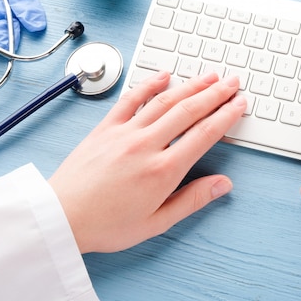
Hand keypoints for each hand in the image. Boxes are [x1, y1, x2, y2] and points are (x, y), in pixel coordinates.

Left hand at [48, 72, 246, 253]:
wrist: (61, 217)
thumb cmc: (106, 225)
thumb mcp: (156, 222)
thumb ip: (192, 200)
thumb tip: (222, 185)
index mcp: (163, 170)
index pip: (204, 133)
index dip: (226, 116)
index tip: (239, 105)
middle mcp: (146, 145)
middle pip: (189, 110)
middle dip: (215, 93)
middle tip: (232, 82)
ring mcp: (124, 133)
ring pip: (165, 100)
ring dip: (190, 85)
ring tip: (209, 76)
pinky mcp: (105, 127)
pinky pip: (131, 99)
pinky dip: (149, 84)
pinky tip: (165, 75)